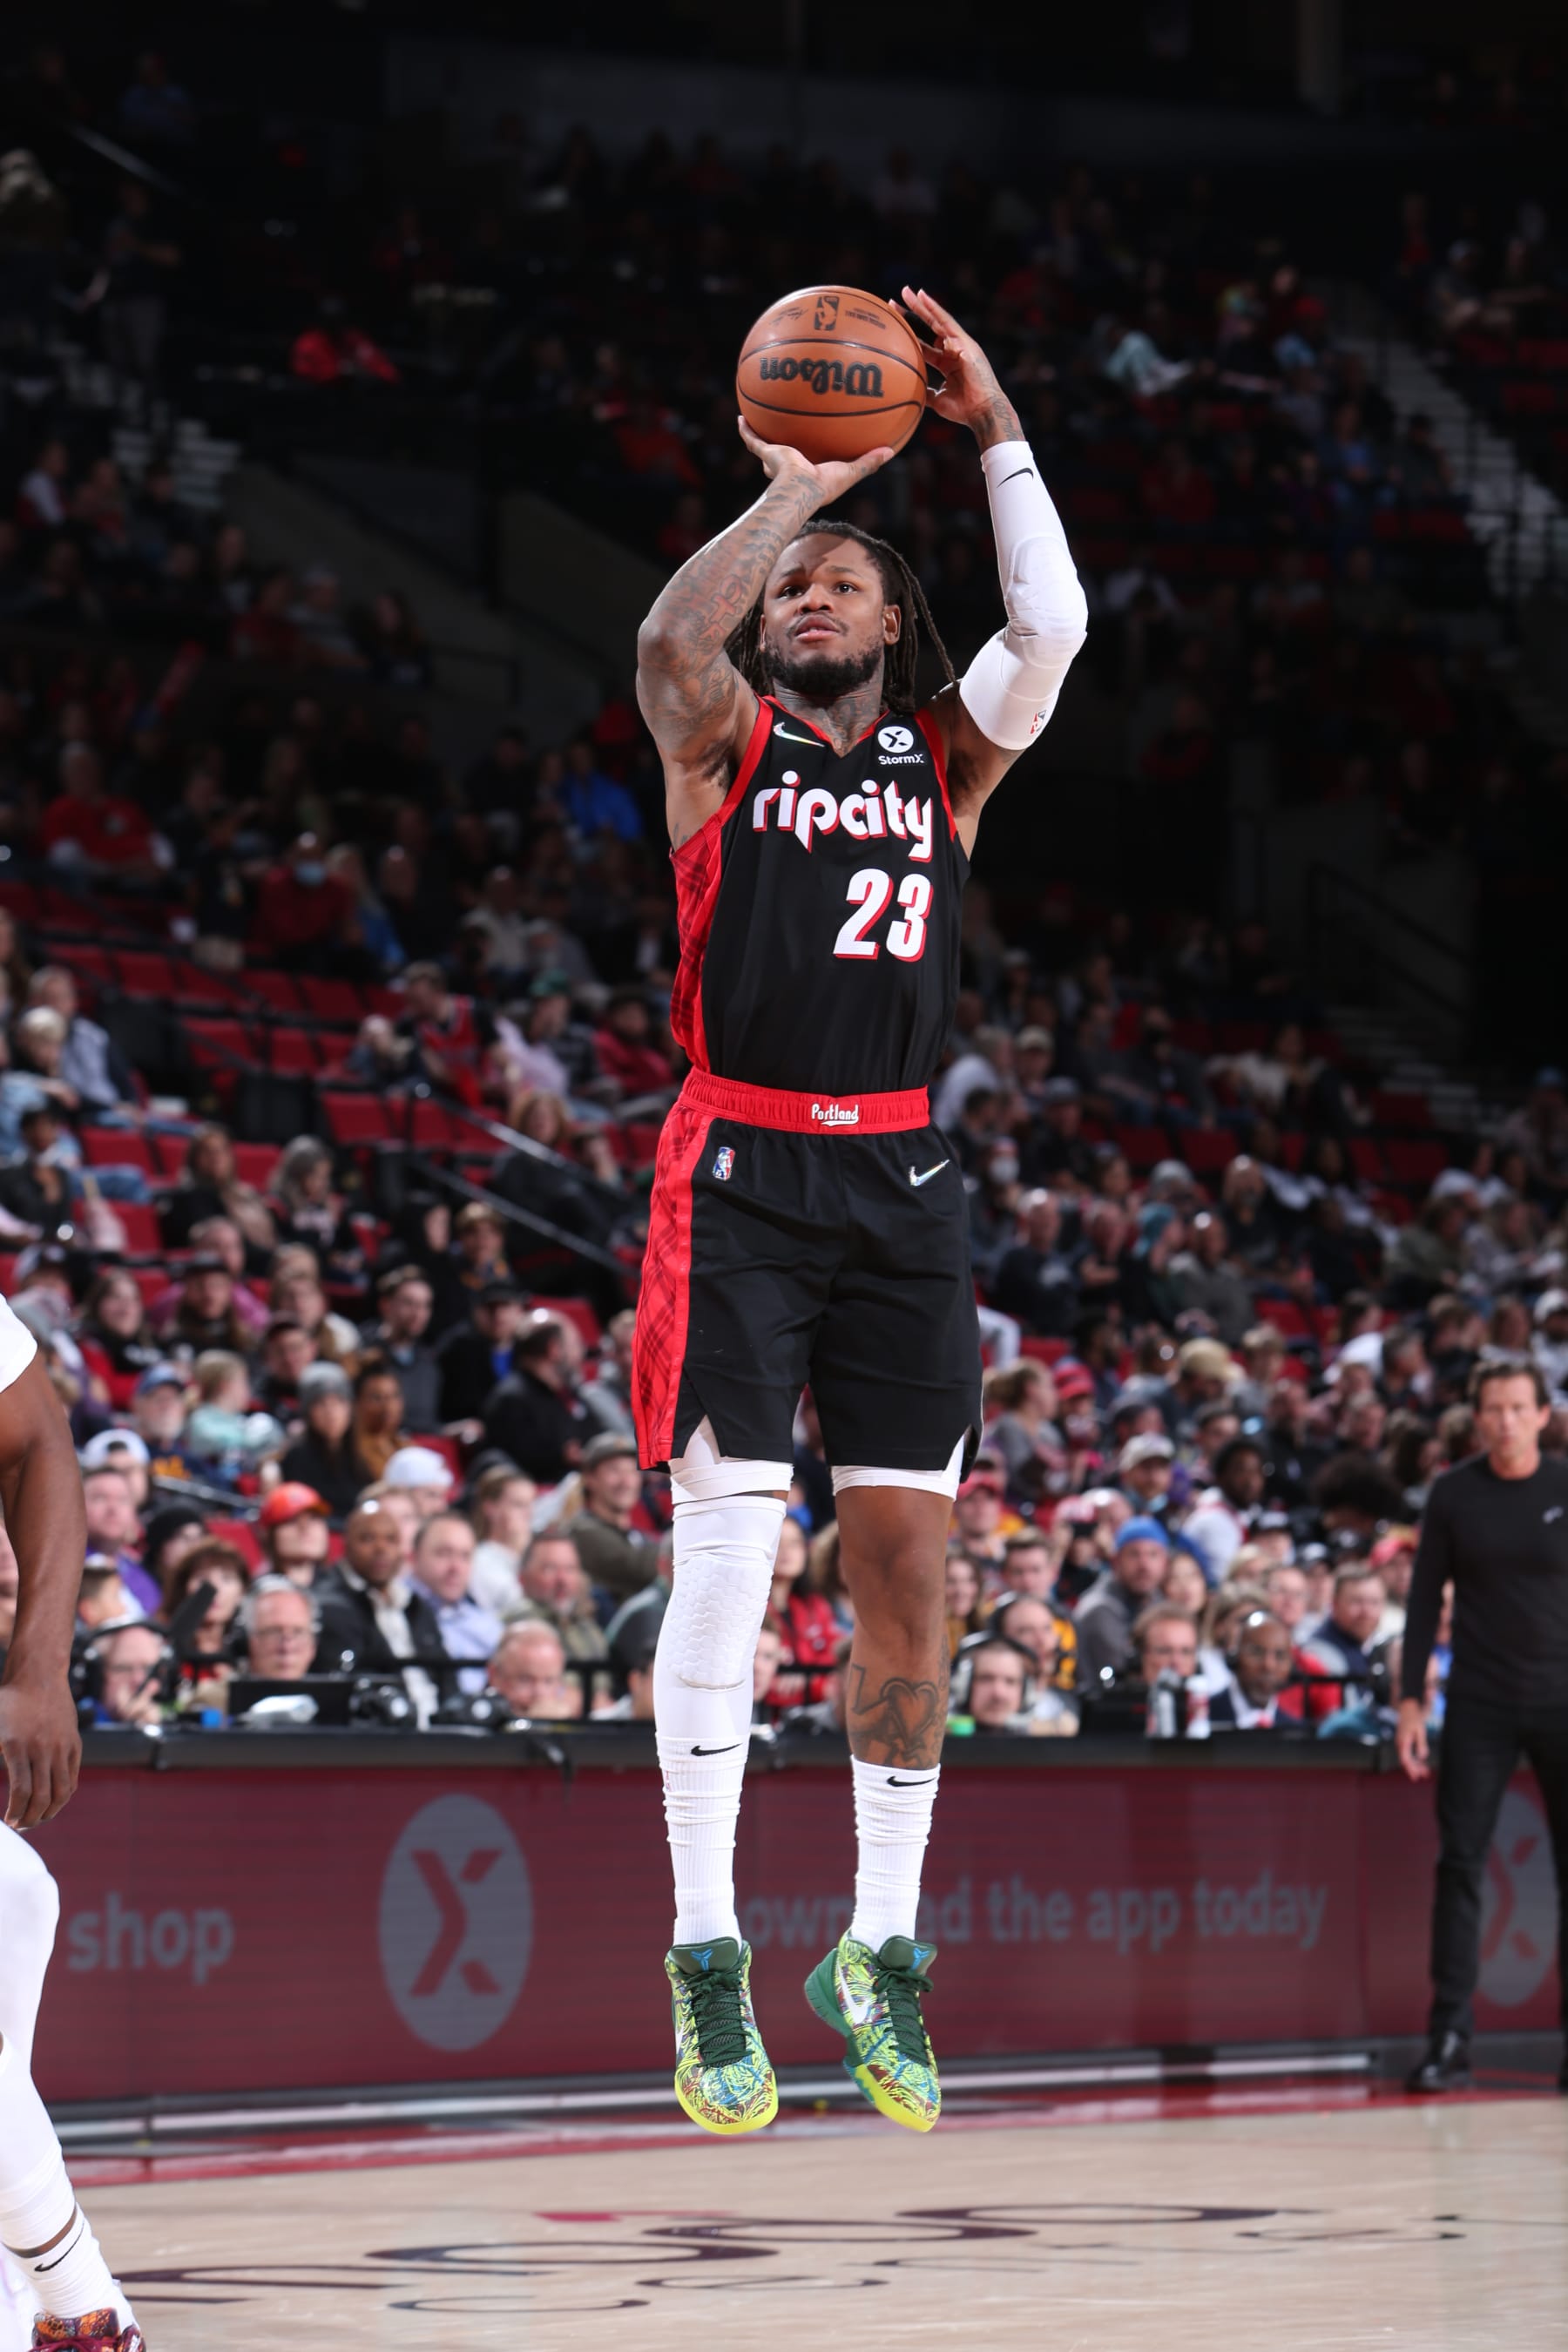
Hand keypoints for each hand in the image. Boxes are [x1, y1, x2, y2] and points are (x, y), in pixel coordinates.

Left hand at [0, 1677, 80, 1827]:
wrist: (38, 1676)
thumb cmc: (8, 1702)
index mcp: (18, 1745)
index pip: (22, 1792)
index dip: (16, 1813)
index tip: (9, 1822)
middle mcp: (43, 1748)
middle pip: (42, 1796)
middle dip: (31, 1819)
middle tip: (21, 1826)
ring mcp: (61, 1746)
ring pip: (61, 1792)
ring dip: (49, 1812)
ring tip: (37, 1819)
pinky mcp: (74, 1744)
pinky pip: (72, 1778)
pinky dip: (63, 1796)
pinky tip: (51, 1802)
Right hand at [737, 417, 894, 509]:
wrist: (800, 488)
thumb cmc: (825, 486)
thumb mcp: (851, 472)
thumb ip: (869, 462)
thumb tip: (891, 451)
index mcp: (806, 475)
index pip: (807, 466)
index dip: (809, 459)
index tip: (811, 452)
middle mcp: (787, 469)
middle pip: (782, 457)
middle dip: (780, 450)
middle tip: (784, 436)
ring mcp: (775, 461)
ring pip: (765, 448)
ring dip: (760, 437)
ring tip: (757, 422)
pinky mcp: (766, 453)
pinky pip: (753, 439)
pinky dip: (746, 430)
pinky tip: (741, 416)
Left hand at [896, 286, 1016, 445]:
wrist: (983, 412)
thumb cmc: (964, 410)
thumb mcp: (938, 400)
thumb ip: (925, 391)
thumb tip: (909, 390)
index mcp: (947, 362)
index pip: (925, 344)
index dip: (910, 334)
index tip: (894, 325)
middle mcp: (954, 350)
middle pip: (930, 328)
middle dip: (913, 314)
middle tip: (895, 300)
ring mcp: (960, 344)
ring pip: (937, 320)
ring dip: (921, 305)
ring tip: (907, 292)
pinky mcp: (964, 342)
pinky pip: (946, 321)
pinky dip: (934, 308)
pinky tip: (922, 297)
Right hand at [1396, 1697, 1429, 1782]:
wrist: (1407, 1709)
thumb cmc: (1414, 1718)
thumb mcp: (1420, 1730)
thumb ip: (1421, 1744)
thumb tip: (1422, 1756)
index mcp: (1403, 1742)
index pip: (1405, 1759)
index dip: (1411, 1769)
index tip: (1417, 1776)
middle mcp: (1400, 1744)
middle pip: (1406, 1761)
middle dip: (1414, 1769)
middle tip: (1423, 1776)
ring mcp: (1402, 1743)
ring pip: (1407, 1758)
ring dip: (1415, 1765)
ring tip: (1425, 1772)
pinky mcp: (1404, 1742)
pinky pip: (1408, 1754)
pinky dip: (1415, 1759)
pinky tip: (1422, 1763)